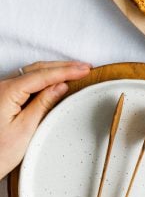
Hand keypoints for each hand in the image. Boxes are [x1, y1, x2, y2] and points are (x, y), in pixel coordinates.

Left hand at [0, 61, 90, 179]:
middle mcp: (1, 87)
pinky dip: (42, 79)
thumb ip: (43, 104)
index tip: (84, 69)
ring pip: (31, 73)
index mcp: (6, 92)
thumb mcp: (25, 130)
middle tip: (84, 68)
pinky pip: (25, 82)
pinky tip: (53, 82)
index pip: (42, 75)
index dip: (66, 70)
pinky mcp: (1, 98)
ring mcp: (0, 92)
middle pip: (37, 69)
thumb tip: (60, 86)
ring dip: (53, 71)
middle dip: (62, 66)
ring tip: (74, 72)